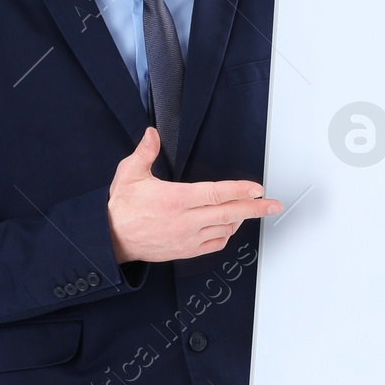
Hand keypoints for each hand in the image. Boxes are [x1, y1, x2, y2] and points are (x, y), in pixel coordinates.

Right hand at [107, 127, 282, 263]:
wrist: (111, 239)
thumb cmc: (122, 207)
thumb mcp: (128, 174)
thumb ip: (144, 152)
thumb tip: (152, 133)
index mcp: (175, 200)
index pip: (215, 194)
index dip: (240, 191)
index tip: (258, 189)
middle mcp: (184, 221)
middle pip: (229, 214)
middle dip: (255, 209)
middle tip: (274, 205)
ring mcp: (186, 239)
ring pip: (225, 230)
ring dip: (239, 219)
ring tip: (248, 208)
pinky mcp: (185, 251)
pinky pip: (215, 245)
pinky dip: (226, 234)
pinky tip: (228, 225)